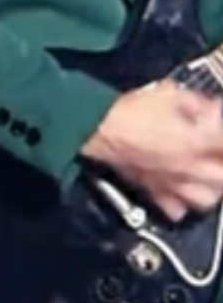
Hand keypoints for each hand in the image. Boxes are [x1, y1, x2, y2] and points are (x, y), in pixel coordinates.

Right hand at [81, 79, 222, 220]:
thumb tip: (212, 109)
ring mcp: (171, 183)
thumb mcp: (167, 93)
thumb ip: (196, 102)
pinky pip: (174, 209)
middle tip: (216, 153)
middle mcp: (189, 168)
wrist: (93, 128)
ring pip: (206, 200)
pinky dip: (181, 205)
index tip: (219, 126)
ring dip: (212, 188)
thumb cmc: (127, 110)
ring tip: (208, 176)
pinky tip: (181, 192)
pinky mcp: (152, 191)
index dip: (222, 133)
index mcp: (197, 141)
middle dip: (222, 164)